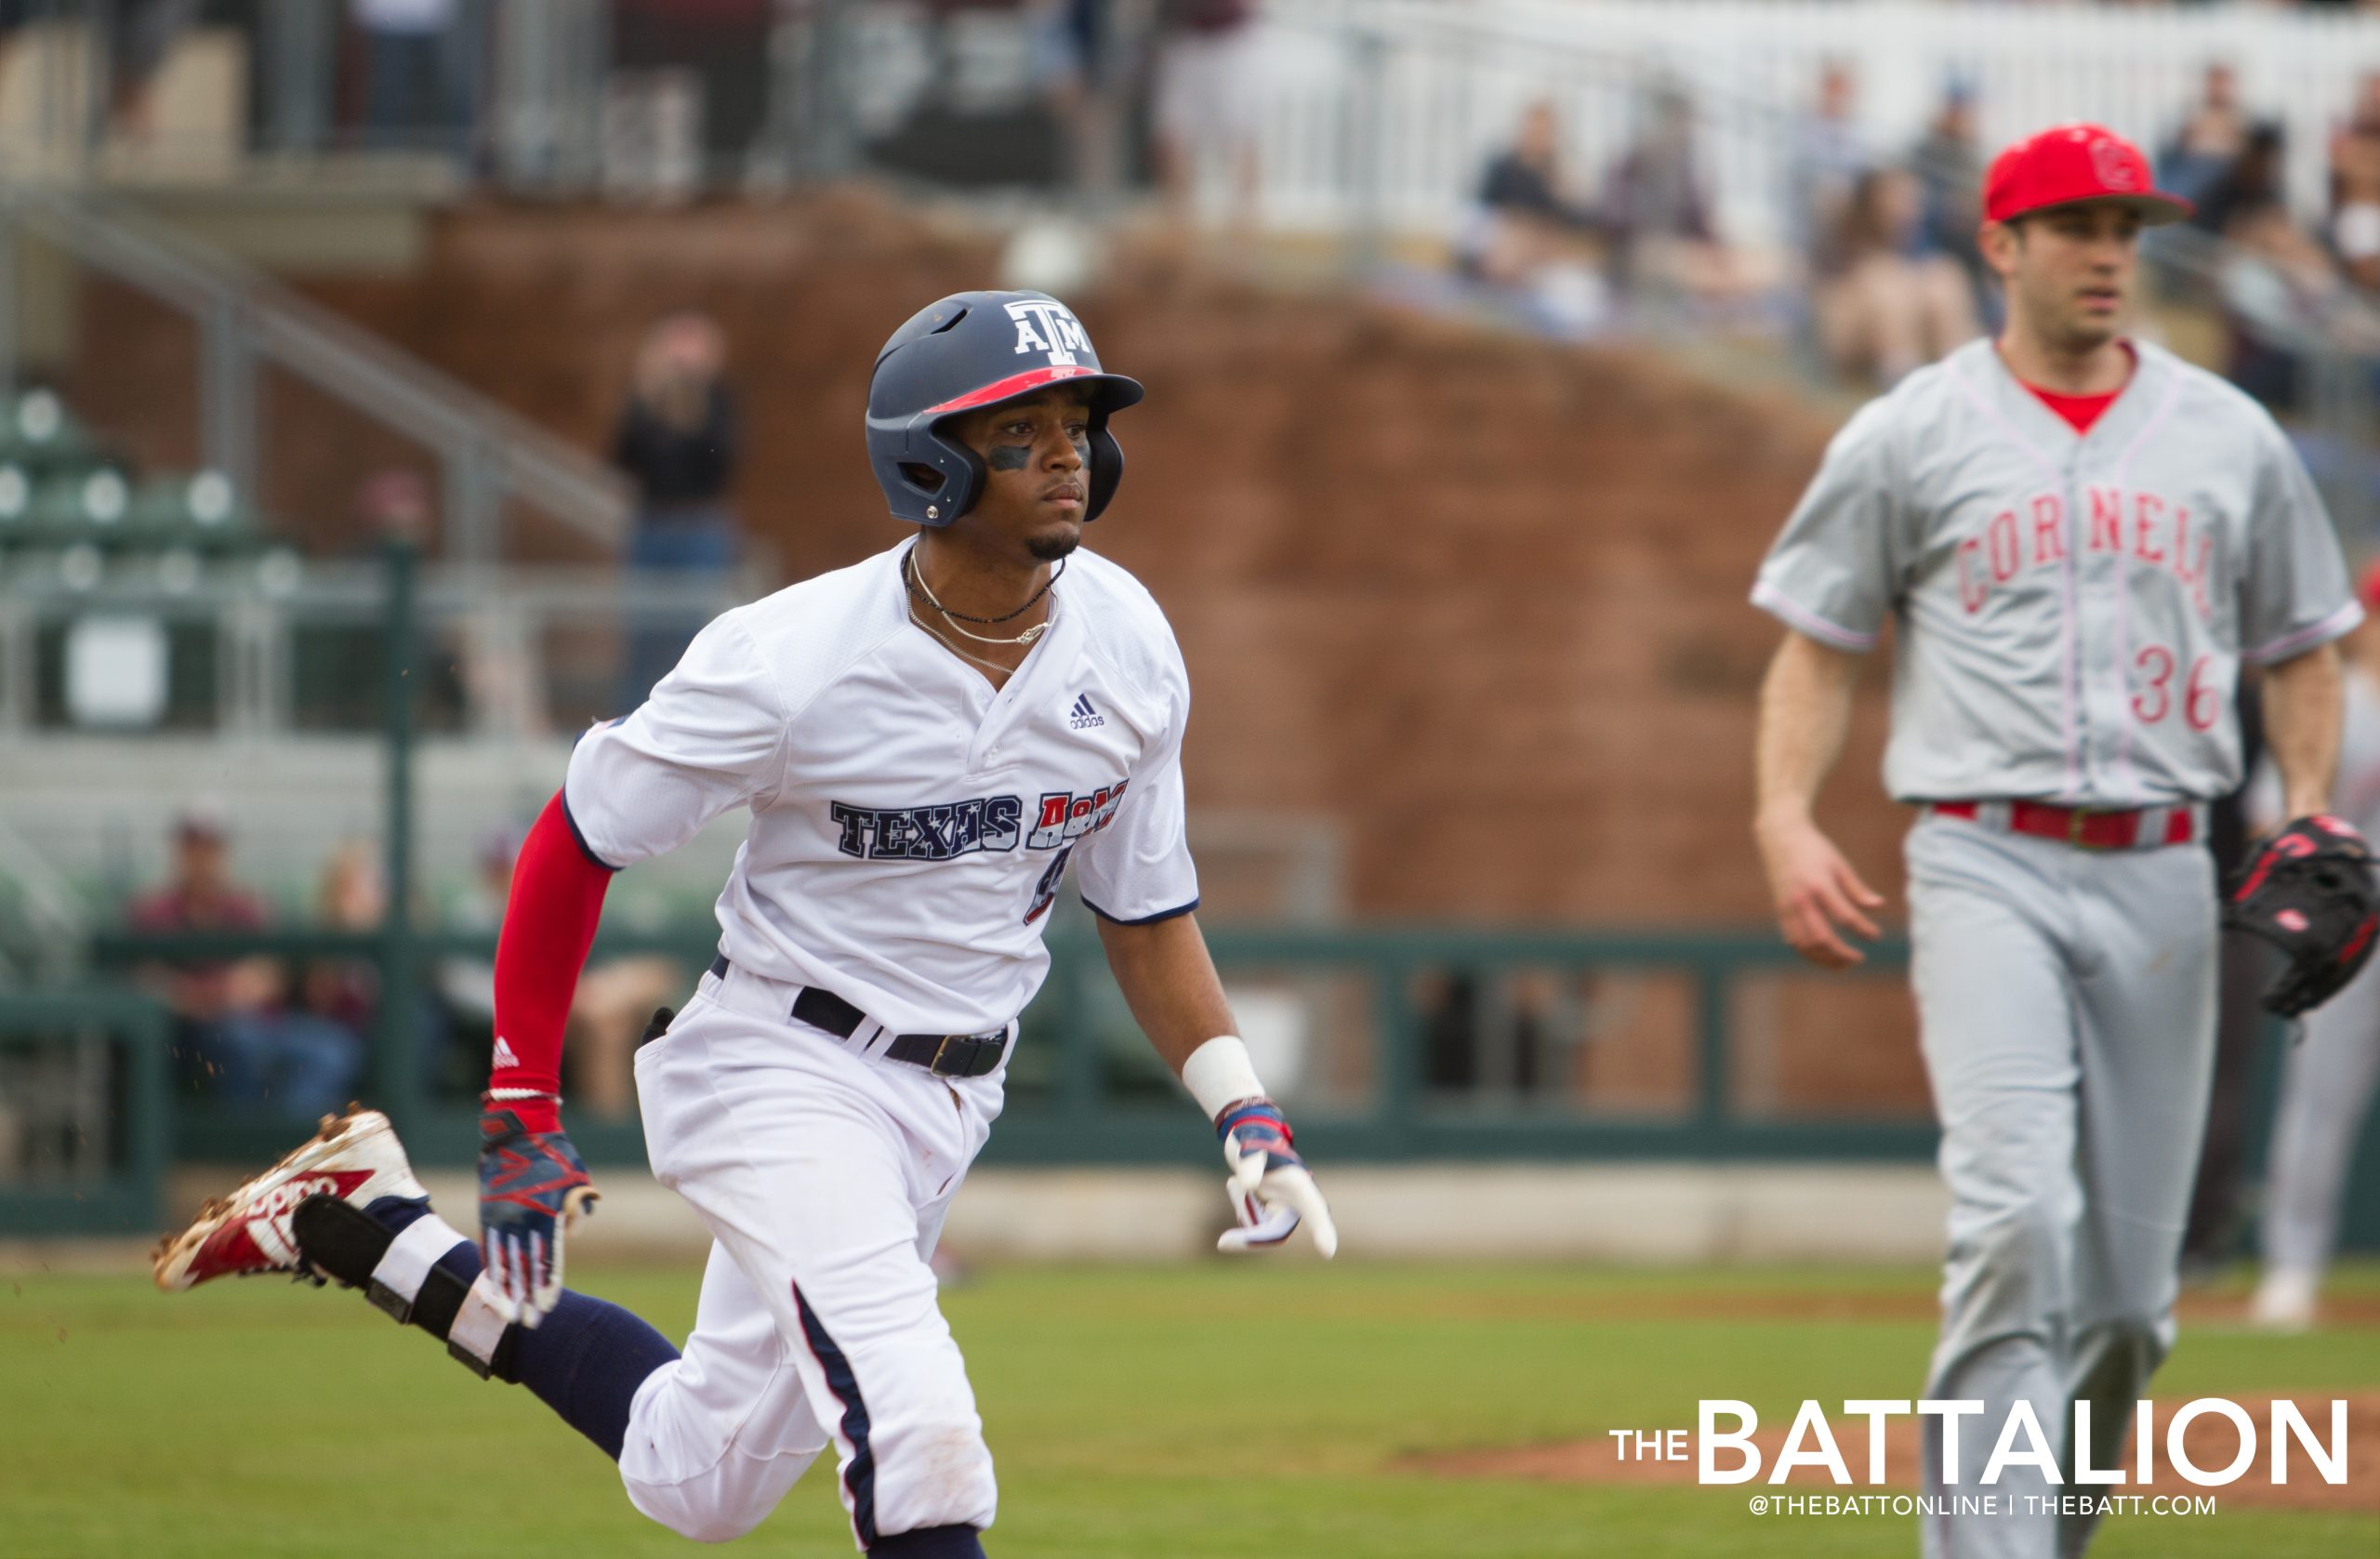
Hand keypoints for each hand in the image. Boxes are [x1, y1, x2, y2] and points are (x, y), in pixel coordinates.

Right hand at [476, 1097, 598, 1326]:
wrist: (519, 1128)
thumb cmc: (556, 1153)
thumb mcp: (577, 1179)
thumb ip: (577, 1208)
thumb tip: (572, 1233)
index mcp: (545, 1213)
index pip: (547, 1258)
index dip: (546, 1285)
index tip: (546, 1307)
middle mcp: (520, 1219)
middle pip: (524, 1267)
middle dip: (526, 1298)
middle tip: (528, 1323)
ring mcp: (500, 1216)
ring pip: (502, 1261)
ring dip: (504, 1290)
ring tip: (505, 1313)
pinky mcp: (487, 1210)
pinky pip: (488, 1244)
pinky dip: (490, 1266)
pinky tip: (490, 1284)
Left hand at [1214, 1098, 1337, 1257]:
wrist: (1246, 1142)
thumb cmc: (1254, 1143)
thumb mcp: (1250, 1150)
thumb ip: (1250, 1165)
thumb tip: (1248, 1184)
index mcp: (1299, 1184)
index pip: (1314, 1210)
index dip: (1321, 1230)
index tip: (1328, 1252)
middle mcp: (1296, 1202)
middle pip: (1278, 1231)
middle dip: (1251, 1238)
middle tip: (1222, 1243)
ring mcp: (1283, 1210)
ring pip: (1260, 1230)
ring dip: (1242, 1208)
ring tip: (1235, 1181)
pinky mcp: (1269, 1216)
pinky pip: (1251, 1226)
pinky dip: (1240, 1208)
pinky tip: (1237, 1187)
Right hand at [1756, 810, 1883, 967]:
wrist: (1779, 836)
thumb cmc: (1814, 849)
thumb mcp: (1839, 864)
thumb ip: (1857, 888)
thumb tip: (1879, 906)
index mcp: (1820, 885)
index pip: (1845, 917)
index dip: (1864, 930)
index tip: (1876, 935)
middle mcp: (1802, 900)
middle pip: (1823, 938)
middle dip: (1843, 954)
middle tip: (1859, 958)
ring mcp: (1787, 907)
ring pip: (1805, 945)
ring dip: (1825, 959)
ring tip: (1842, 963)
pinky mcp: (1780, 910)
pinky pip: (1793, 939)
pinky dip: (1808, 952)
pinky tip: (1823, 955)